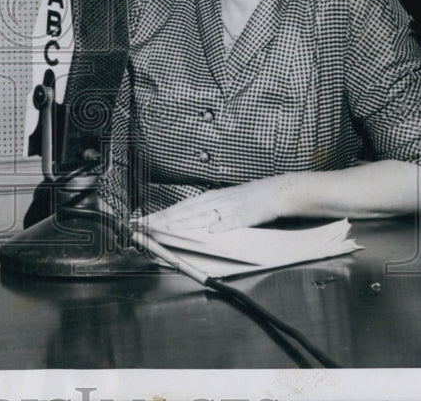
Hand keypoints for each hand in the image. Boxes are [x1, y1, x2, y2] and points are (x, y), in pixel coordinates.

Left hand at [146, 176, 289, 233]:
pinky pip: (231, 221)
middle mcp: (215, 200)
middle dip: (165, 218)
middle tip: (147, 224)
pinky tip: (211, 230)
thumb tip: (189, 220)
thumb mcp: (223, 201)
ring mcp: (229, 207)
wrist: (273, 191)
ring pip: (202, 214)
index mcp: (209, 198)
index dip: (164, 213)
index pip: (181, 207)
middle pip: (186, 210)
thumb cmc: (248, 198)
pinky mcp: (245, 215)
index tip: (147, 219)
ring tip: (168, 227)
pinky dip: (221, 225)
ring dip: (185, 221)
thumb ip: (207, 211)